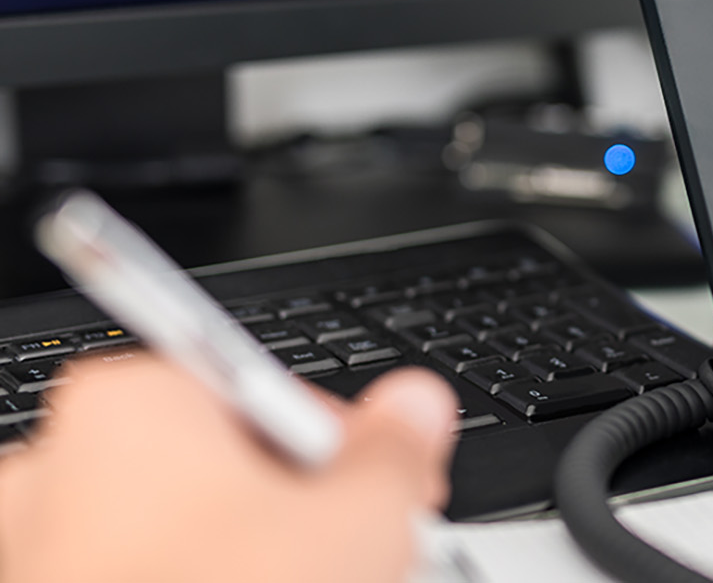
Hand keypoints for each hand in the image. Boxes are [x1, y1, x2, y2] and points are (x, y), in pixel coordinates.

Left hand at [0, 353, 456, 582]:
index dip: (352, 446)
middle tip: (365, 554)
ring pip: (197, 533)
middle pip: (232, 467)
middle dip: (307, 508)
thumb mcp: (360, 518)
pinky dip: (217, 579)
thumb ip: (397, 449)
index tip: (394, 486)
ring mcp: (50, 551)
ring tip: (329, 581)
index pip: (274, 396)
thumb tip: (415, 408)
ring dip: (267, 558)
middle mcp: (68, 467)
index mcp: (130, 405)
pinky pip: (159, 572)